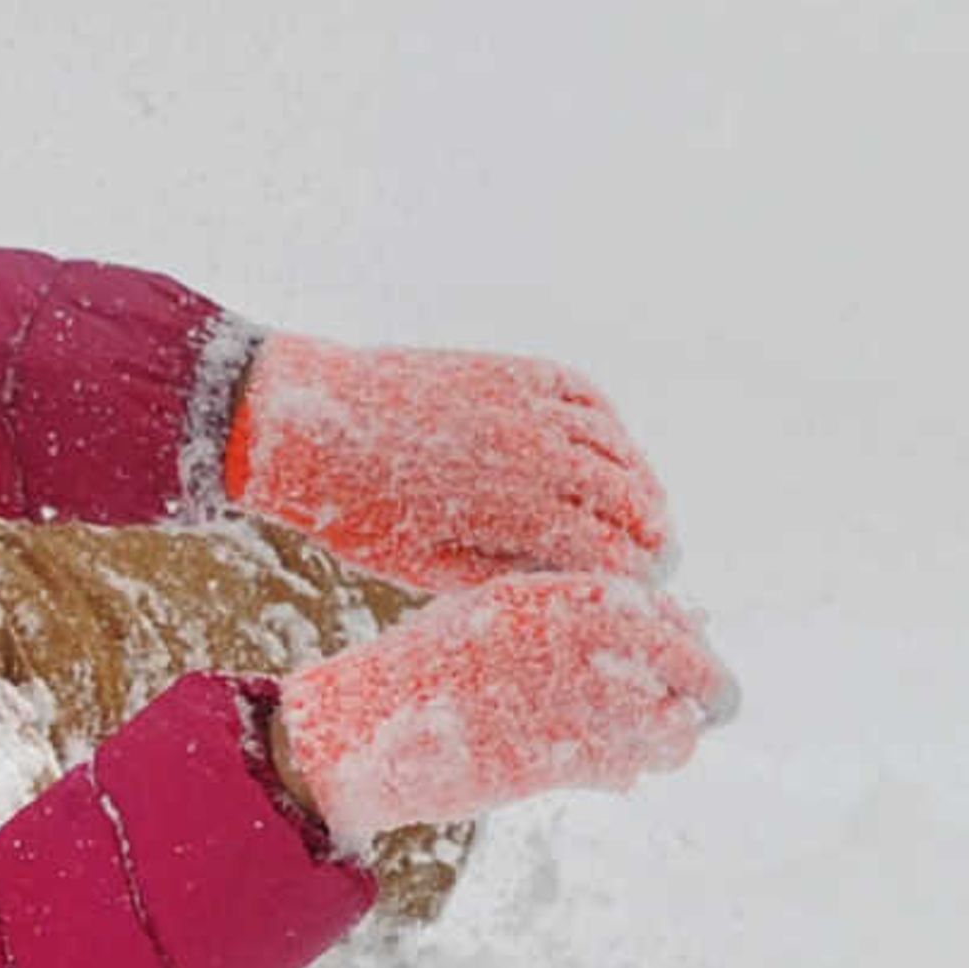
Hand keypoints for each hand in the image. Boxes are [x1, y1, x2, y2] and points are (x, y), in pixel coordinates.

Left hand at [229, 334, 672, 591]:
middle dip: (650, 533)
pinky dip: (610, 427)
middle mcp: (535, 451)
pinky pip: (586, 398)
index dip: (630, 579)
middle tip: (662, 559)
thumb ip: (491, 576)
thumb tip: (551, 587)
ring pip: (614, 446)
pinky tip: (613, 451)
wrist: (306, 423)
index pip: (603, 551)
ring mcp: (529, 404)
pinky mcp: (516, 371)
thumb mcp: (420, 566)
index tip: (642, 596)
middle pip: (625, 498)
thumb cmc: (353, 511)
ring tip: (647, 511)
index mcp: (513, 509)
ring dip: (639, 481)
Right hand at [272, 571, 734, 840]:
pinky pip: (620, 767)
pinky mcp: (547, 761)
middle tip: (718, 705)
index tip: (696, 650)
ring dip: (672, 737)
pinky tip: (617, 771)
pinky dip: (628, 770)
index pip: (656, 606)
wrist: (352, 730)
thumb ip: (565, 616)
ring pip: (661, 723)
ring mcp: (559, 703)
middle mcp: (565, 642)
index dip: (686, 634)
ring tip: (661, 743)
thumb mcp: (488, 616)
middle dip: (707, 687)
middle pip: (679, 664)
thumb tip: (668, 623)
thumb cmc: (420, 670)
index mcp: (550, 596)